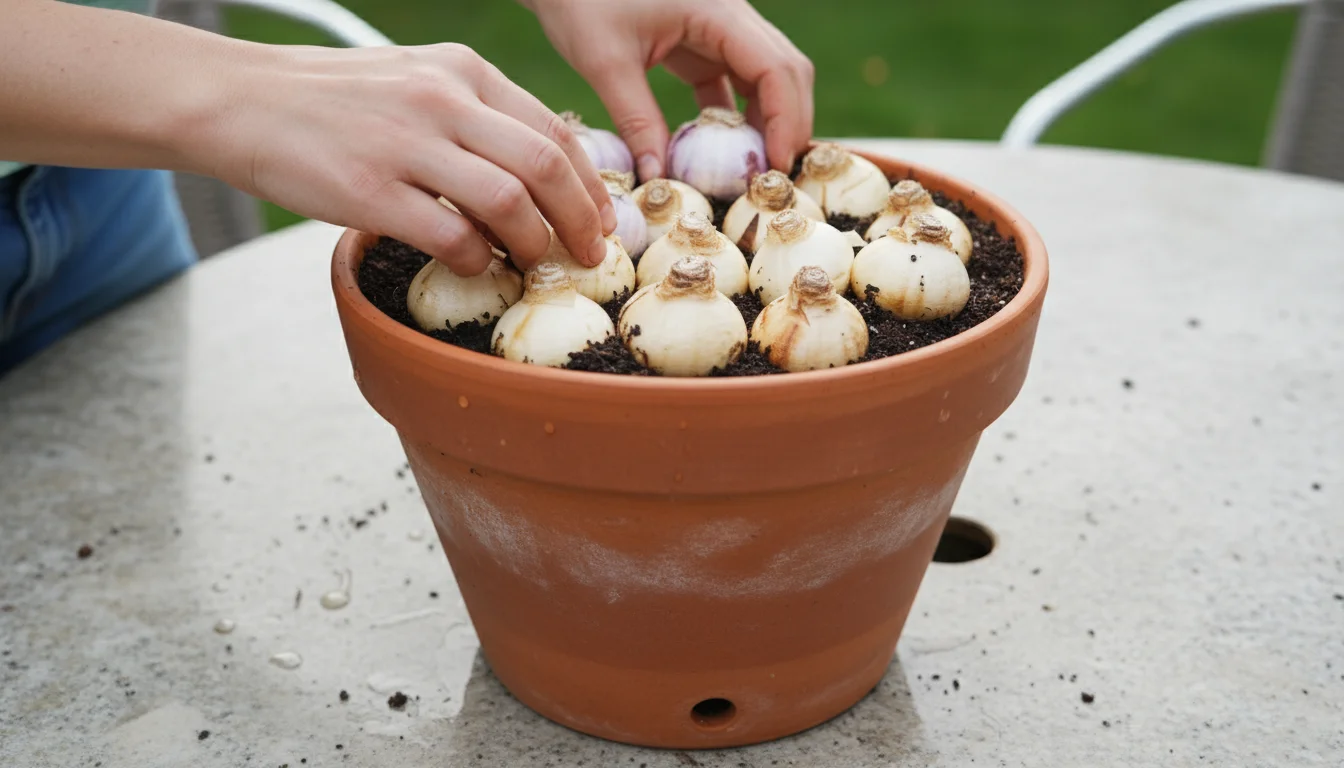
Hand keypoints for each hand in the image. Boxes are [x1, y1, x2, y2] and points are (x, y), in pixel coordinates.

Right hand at [201, 43, 615, 274]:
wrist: (238, 100)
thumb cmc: (332, 100)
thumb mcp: (414, 79)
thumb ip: (474, 114)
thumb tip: (537, 172)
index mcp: (461, 71)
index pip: (554, 129)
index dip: (589, 184)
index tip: (600, 219)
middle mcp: (441, 99)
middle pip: (545, 165)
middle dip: (579, 220)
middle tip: (587, 254)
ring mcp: (405, 143)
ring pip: (509, 201)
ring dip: (534, 243)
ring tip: (532, 262)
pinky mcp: (369, 190)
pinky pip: (451, 236)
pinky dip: (477, 259)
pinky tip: (475, 264)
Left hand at [523, 0, 813, 181]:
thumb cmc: (580, 1)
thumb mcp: (605, 62)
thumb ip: (636, 121)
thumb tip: (658, 180)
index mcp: (718, 10)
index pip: (776, 68)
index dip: (785, 121)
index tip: (776, 168)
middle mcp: (730, 16)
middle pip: (786, 72)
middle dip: (788, 125)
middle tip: (774, 179)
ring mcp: (720, 29)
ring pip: (767, 78)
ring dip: (766, 124)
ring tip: (752, 174)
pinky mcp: (702, 44)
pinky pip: (736, 83)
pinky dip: (736, 119)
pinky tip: (722, 157)